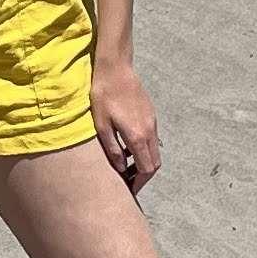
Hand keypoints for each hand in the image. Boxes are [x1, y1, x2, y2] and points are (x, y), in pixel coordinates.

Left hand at [91, 58, 164, 195]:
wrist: (116, 68)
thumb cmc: (103, 95)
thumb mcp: (101, 125)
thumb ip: (112, 149)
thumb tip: (121, 168)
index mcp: (137, 136)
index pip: (146, 169)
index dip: (139, 183)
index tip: (129, 189)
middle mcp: (150, 131)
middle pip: (155, 163)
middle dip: (144, 175)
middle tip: (128, 181)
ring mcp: (152, 121)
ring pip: (155, 151)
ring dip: (144, 162)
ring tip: (126, 165)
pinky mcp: (150, 114)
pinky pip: (152, 139)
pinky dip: (144, 149)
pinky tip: (127, 145)